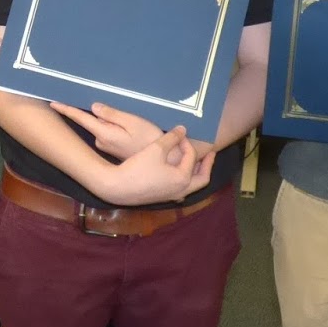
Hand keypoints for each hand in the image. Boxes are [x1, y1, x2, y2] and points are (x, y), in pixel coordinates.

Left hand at [50, 101, 164, 159]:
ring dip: (111, 122)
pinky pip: (108, 133)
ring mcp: (106, 146)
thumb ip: (112, 115)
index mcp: (104, 133)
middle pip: (93, 121)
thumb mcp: (133, 122)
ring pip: (102, 126)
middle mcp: (100, 141)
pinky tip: (129, 131)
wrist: (161, 161)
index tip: (52, 103)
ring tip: (131, 125)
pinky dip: (114, 128)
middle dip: (99, 114)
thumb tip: (93, 108)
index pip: (81, 118)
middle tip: (117, 114)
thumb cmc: (150, 139)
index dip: (66, 110)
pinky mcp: (112, 148)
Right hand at [96, 125, 210, 204]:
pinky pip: (181, 188)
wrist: (117, 187)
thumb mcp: (156, 148)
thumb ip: (172, 138)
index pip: (191, 158)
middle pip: (202, 179)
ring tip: (196, 162)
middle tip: (210, 155)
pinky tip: (177, 172)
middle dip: (207, 166)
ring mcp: (171, 196)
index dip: (187, 144)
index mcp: (183, 179)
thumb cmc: (138, 167)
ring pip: (191, 185)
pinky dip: (184, 179)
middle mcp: (181, 190)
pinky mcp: (162, 197)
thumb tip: (182, 129)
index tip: (180, 135)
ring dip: (195, 173)